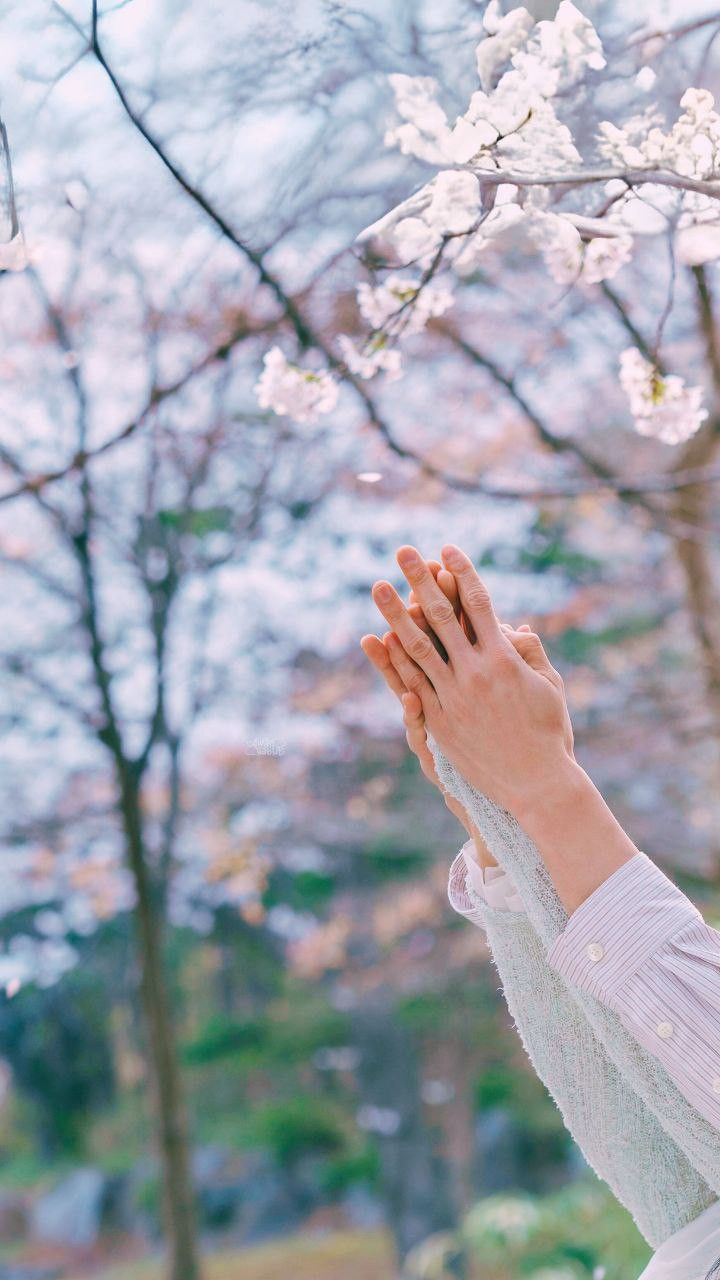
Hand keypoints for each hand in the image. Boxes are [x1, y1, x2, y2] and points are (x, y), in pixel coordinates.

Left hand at [365, 543, 574, 817]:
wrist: (536, 784)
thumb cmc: (549, 734)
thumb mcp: (549, 687)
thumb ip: (531, 653)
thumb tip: (513, 628)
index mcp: (505, 658)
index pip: (479, 604)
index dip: (462, 573)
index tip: (447, 549)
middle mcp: (475, 672)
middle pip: (441, 616)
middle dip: (421, 580)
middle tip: (403, 551)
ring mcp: (453, 697)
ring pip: (418, 647)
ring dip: (395, 613)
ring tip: (379, 585)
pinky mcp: (440, 721)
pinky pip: (412, 683)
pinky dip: (394, 660)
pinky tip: (379, 639)